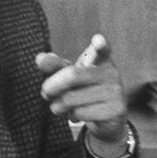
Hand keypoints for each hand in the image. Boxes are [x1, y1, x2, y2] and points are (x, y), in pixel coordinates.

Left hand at [36, 34, 128, 152]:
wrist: (107, 116)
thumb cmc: (84, 89)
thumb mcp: (69, 75)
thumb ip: (55, 65)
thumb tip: (40, 59)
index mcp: (100, 59)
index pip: (102, 49)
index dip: (100, 44)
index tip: (97, 40)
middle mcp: (111, 73)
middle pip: (72, 75)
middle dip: (51, 86)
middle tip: (44, 93)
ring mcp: (116, 91)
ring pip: (71, 98)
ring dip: (57, 105)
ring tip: (59, 106)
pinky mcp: (116, 110)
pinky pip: (80, 113)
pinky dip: (72, 116)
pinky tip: (77, 115)